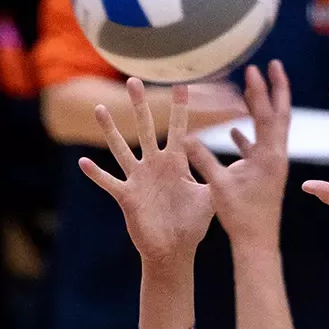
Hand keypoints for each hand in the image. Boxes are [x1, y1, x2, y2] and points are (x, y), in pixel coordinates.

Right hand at [80, 79, 214, 263]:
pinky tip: (83, 162)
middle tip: (134, 80)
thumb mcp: (209, 195)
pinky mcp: (127, 197)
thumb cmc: (192, 223)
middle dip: (140, 105)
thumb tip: (246, 160)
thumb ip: (219, 175)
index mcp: (175, 162)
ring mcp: (138, 179)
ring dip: (110, 130)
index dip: (180, 107)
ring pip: (121, 149)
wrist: (174, 249)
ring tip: (101, 109)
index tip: (182, 83)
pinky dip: (96, 174)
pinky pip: (109, 182)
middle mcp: (154, 165)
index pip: (178, 128)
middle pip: (145, 129)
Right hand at [186, 62, 291, 249]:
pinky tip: (235, 130)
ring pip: (271, 129)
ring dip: (264, 108)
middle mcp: (276, 155)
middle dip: (275, 89)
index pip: (265, 115)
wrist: (258, 242)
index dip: (258, 91)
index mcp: (269, 156)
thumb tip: (186, 137)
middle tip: (272, 65)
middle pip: (278, 114)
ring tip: (255, 91)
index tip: (254, 68)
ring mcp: (272, 164)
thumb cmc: (240, 217)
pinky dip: (249, 134)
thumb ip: (203, 160)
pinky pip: (258, 147)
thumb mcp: (219, 186)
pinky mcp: (265, 174)